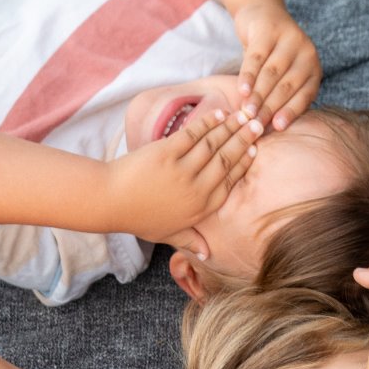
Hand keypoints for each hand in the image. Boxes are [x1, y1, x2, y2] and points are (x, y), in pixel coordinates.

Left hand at [110, 104, 259, 249]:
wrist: (111, 201)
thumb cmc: (139, 218)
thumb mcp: (168, 235)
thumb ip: (191, 240)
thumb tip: (207, 254)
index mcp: (200, 208)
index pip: (230, 182)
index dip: (244, 163)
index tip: (255, 149)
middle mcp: (196, 189)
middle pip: (227, 160)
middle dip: (244, 141)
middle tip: (256, 125)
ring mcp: (182, 171)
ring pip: (213, 145)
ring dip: (230, 128)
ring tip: (243, 116)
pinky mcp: (166, 153)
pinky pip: (193, 135)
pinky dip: (208, 123)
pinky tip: (219, 114)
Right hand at [233, 0, 321, 130]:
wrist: (262, 14)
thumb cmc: (272, 55)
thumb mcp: (282, 75)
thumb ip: (280, 97)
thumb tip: (268, 130)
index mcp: (314, 69)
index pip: (304, 95)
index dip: (290, 112)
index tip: (276, 128)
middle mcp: (307, 52)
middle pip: (286, 86)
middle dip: (269, 108)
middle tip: (255, 125)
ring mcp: (290, 38)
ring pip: (272, 74)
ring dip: (258, 95)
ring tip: (246, 112)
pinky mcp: (269, 29)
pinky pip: (257, 58)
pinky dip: (248, 76)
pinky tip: (241, 90)